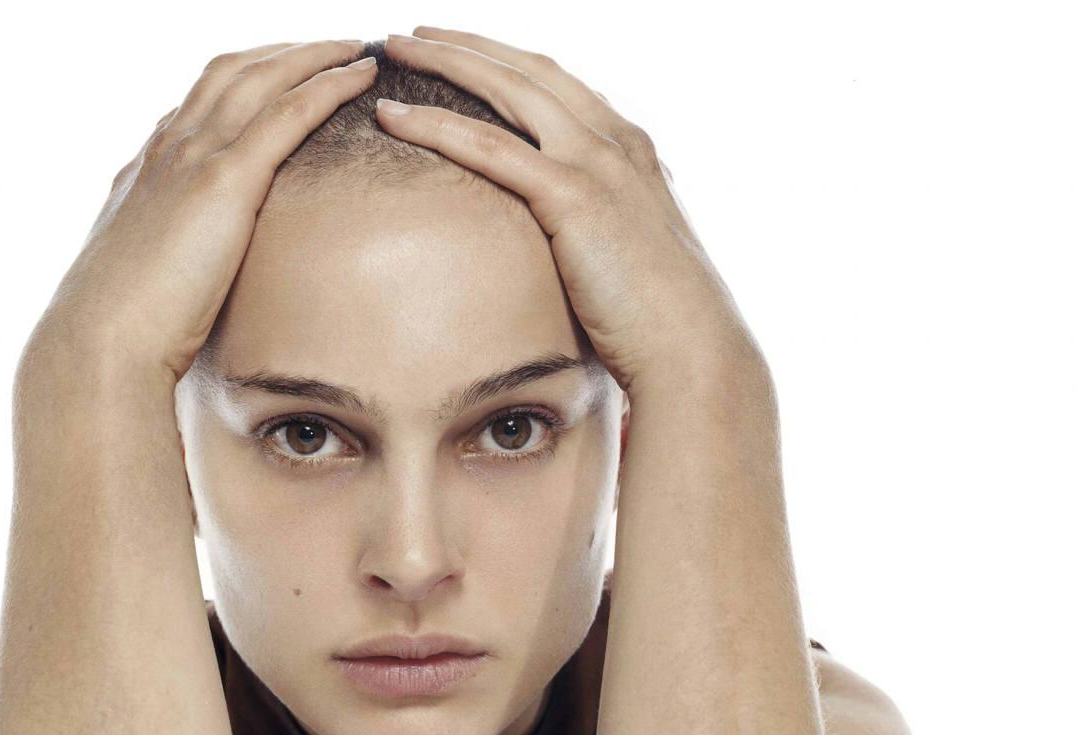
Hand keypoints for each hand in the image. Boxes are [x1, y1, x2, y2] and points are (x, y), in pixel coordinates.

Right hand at [23, 39, 377, 387]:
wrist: (101, 341)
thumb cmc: (120, 330)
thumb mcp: (143, 277)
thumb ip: (166, 257)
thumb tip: (184, 275)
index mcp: (147, 169)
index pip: (198, 101)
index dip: (244, 78)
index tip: (279, 73)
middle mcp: (168, 149)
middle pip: (233, 71)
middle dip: (283, 51)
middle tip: (330, 45)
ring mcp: (194, 158)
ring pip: (263, 78)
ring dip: (314, 54)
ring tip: (358, 46)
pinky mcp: (225, 183)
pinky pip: (287, 114)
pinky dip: (327, 85)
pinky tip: (360, 76)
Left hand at [376, 28, 766, 396]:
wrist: (693, 349)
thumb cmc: (659, 322)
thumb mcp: (630, 257)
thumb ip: (603, 231)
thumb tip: (578, 247)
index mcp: (630, 149)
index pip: (557, 83)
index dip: (504, 61)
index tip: (460, 52)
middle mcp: (616, 141)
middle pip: (527, 69)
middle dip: (466, 44)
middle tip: (413, 34)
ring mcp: (597, 163)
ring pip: (506, 91)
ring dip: (444, 62)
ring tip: (394, 50)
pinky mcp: (573, 197)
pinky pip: (491, 148)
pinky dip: (436, 126)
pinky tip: (394, 116)